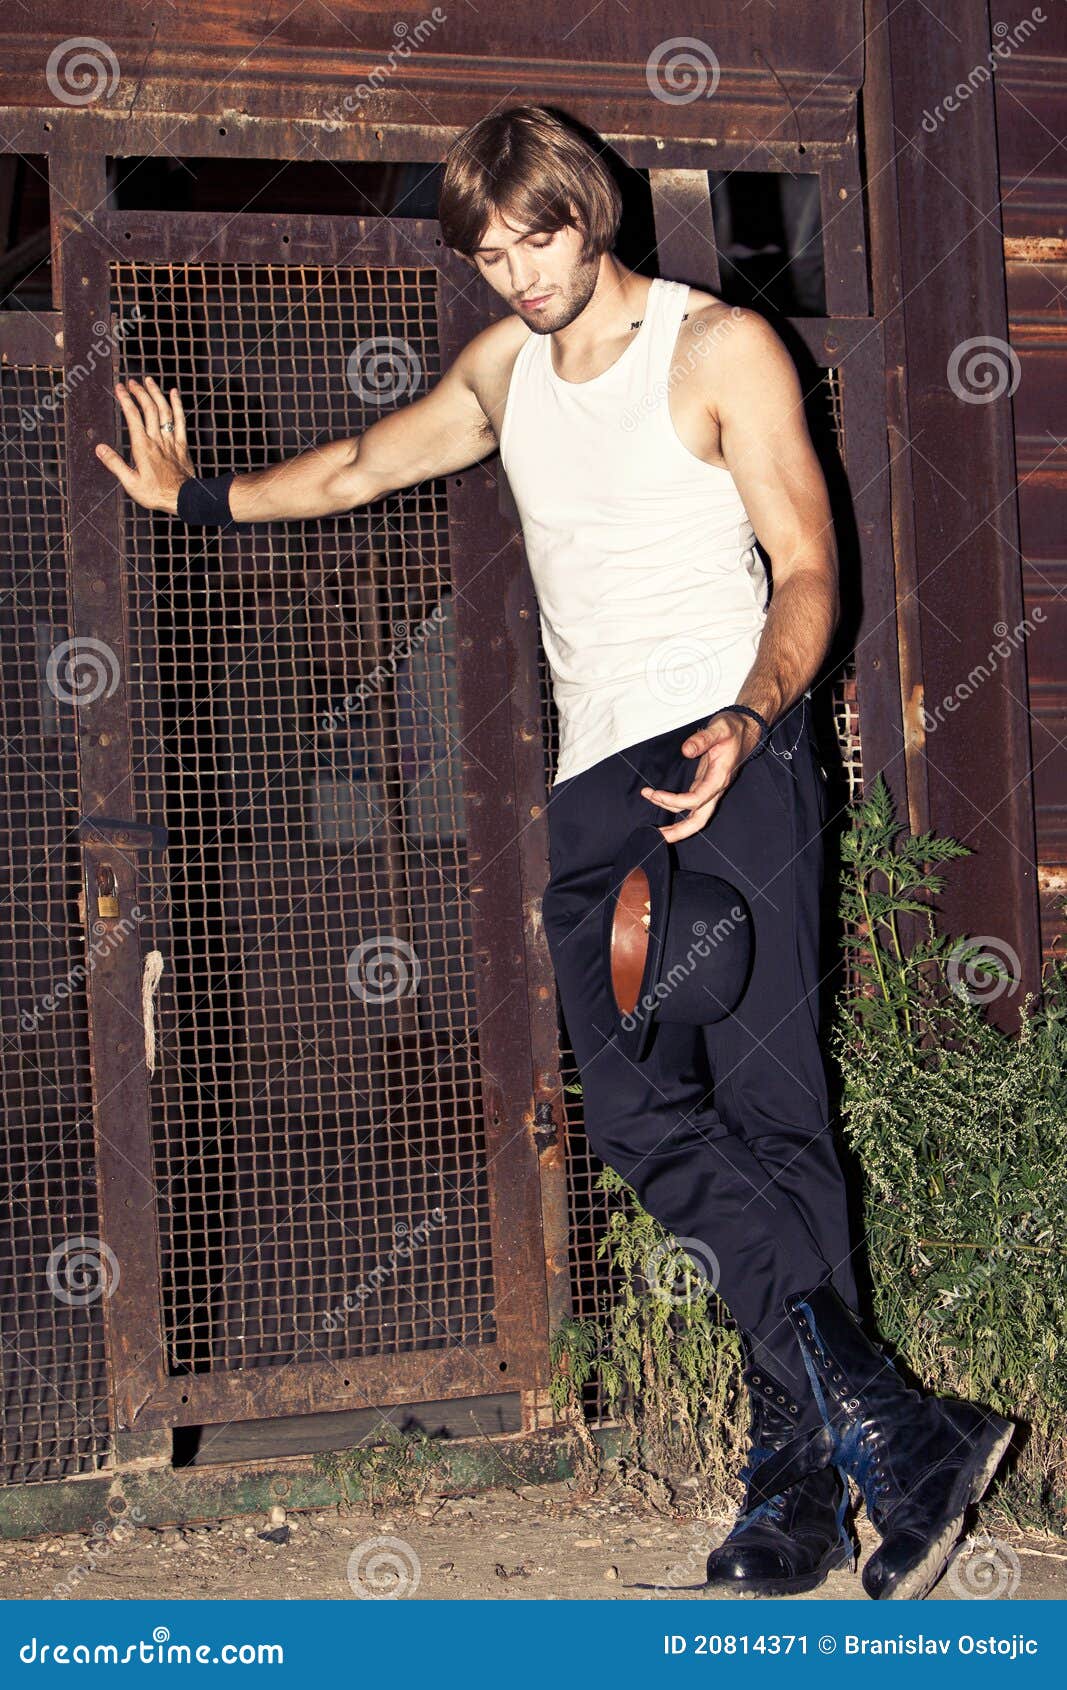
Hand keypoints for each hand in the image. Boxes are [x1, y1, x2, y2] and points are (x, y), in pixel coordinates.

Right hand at [95, 377, 194, 513]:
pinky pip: (181, 420)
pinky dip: (177, 405)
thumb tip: (99, 449)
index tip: (119, 388)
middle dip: (139, 392)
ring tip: (148, 380)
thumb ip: (115, 464)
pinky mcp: (182, 445)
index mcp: (142, 447)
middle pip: (148, 409)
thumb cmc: (156, 494)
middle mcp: (157, 440)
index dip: (125, 399)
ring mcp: (171, 441)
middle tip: (131, 382)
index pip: (132, 416)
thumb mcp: (130, 483)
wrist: (184, 499)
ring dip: (156, 393)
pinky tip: (173, 393)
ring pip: (164, 411)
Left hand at [640, 710, 761, 841]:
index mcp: (719, 777)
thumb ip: (702, 739)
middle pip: (700, 819)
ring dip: (675, 822)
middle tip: (658, 837)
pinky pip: (691, 803)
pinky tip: (661, 800)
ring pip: (695, 814)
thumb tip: (686, 750)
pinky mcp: (706, 784)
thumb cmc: (733, 728)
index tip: (656, 794)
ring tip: (655, 823)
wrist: (747, 728)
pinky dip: (675, 806)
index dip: (676, 801)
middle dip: (680, 831)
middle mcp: (716, 787)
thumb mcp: (719, 728)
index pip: (697, 799)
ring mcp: (711, 788)